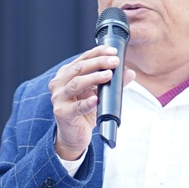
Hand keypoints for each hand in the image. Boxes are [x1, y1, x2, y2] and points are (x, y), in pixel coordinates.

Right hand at [49, 46, 134, 160]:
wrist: (74, 136)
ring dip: (93, 78)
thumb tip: (129, 73)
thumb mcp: (99, 95)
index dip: (98, 53)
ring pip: (76, 84)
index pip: (82, 59)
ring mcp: (59, 98)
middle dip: (98, 63)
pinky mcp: (62, 113)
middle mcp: (59, 84)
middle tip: (114, 62)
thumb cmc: (84, 113)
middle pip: (79, 68)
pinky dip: (87, 103)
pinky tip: (96, 99)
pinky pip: (76, 107)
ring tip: (108, 75)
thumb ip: (112, 84)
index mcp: (66, 75)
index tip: (113, 51)